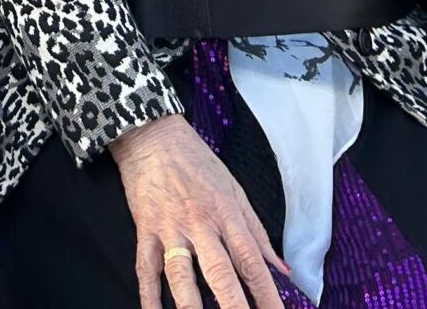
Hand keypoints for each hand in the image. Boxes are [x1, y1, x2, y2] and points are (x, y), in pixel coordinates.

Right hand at [111, 114, 287, 308]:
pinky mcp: (145, 229)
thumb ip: (256, 231)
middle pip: (219, 272)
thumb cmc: (197, 161)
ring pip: (180, 275)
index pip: (251, 261)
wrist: (152, 134)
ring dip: (190, 306)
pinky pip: (146, 269)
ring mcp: (170, 228)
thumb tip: (281, 268)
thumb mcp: (234, 188)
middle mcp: (199, 224)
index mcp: (226, 213)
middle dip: (233, 306)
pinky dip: (149, 297)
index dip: (266, 294)